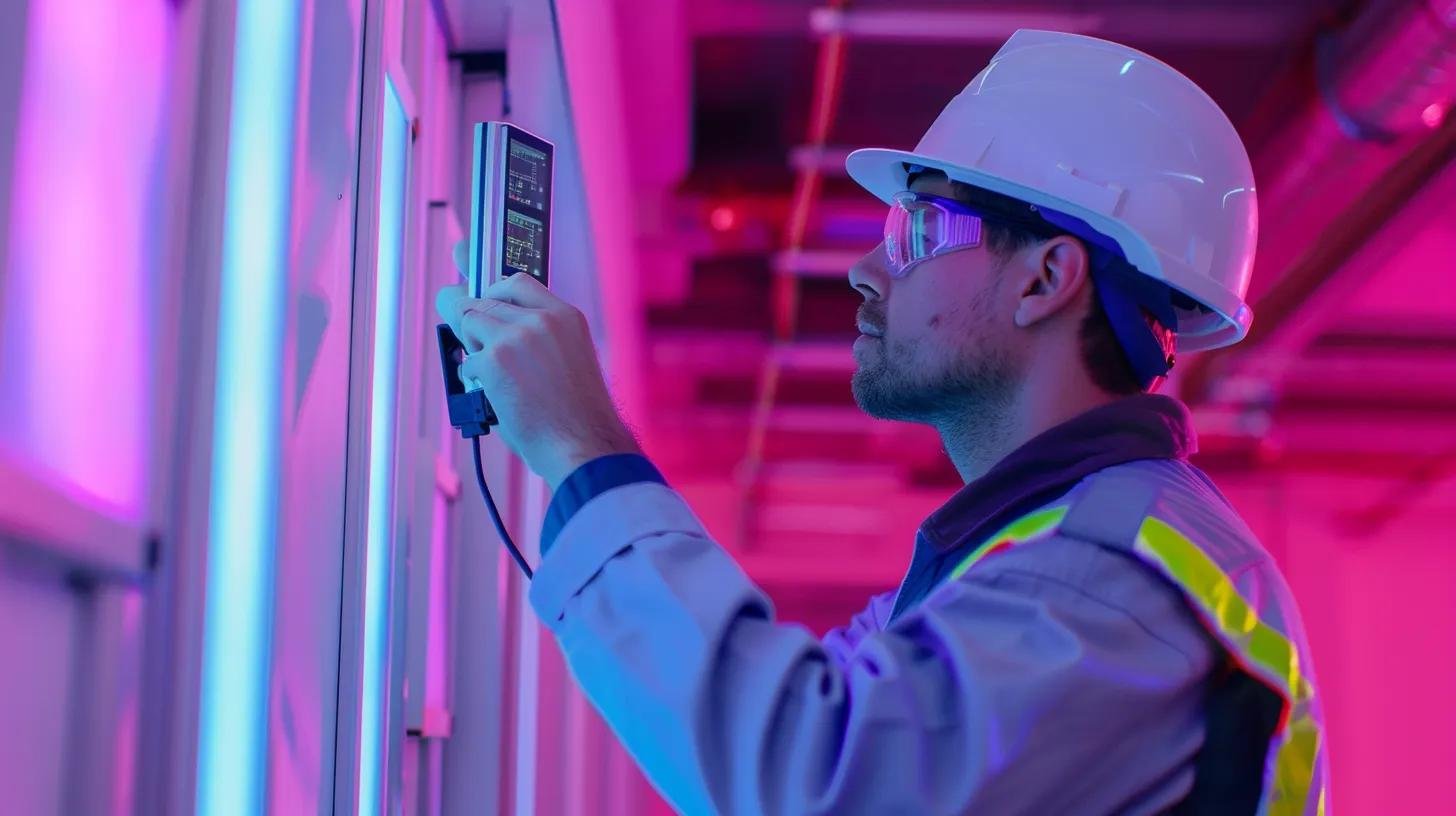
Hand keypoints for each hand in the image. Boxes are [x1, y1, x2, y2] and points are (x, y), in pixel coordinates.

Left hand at [436, 246, 640, 489]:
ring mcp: (516, 337)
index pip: (516, 281)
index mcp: (565, 316)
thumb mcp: (569, 358)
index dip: (490, 283)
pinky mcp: (495, 361)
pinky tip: (498, 399)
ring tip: (497, 378)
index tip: (471, 274)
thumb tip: (491, 320)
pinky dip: (475, 382)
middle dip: (471, 321)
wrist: (585, 446)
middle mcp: (541, 319)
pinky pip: (467, 362)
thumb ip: (536, 334)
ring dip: (474, 350)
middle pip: (483, 300)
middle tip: (476, 345)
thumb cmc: (576, 414)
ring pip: (469, 323)